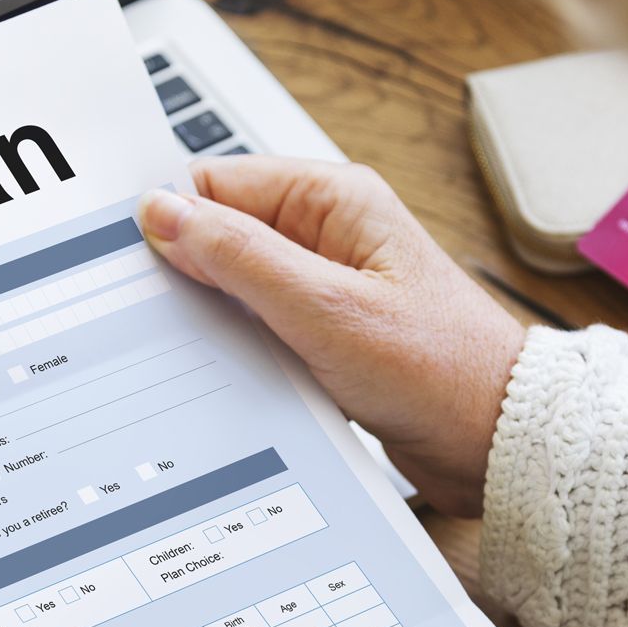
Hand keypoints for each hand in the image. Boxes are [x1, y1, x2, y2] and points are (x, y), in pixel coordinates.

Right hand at [137, 157, 526, 516]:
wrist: (495, 442)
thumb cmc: (439, 370)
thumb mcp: (323, 309)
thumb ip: (239, 258)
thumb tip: (164, 214)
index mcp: (333, 200)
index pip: (218, 184)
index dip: (171, 221)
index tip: (132, 264)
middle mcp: (329, 235)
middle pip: (222, 236)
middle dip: (188, 276)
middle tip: (159, 319)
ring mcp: (327, 288)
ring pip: (237, 290)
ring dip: (215, 321)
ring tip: (201, 354)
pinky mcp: (328, 337)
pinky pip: (261, 331)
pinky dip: (241, 352)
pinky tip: (230, 378)